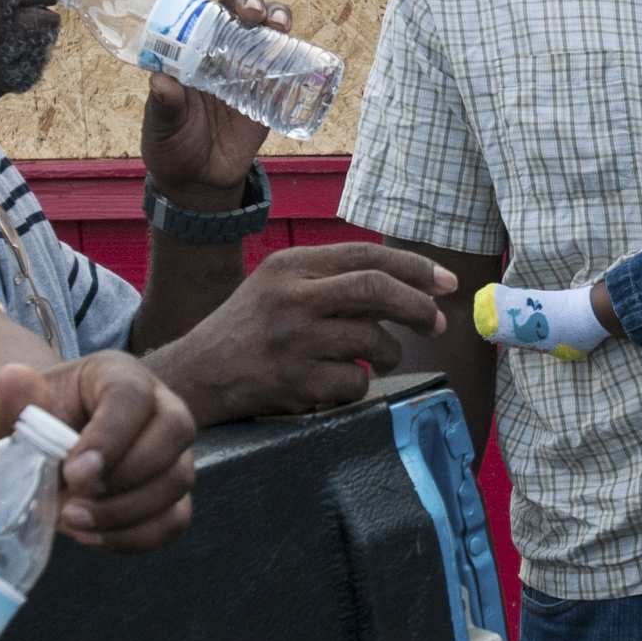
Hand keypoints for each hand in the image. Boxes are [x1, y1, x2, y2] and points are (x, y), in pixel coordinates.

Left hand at [0, 351, 198, 549]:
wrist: (47, 455)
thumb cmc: (37, 425)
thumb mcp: (16, 412)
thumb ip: (16, 401)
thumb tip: (12, 378)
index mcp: (120, 376)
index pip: (134, 396)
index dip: (110, 436)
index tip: (73, 473)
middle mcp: (161, 407)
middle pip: (175, 431)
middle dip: (125, 476)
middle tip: (74, 498)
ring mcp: (174, 453)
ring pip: (177, 481)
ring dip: (124, 512)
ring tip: (73, 520)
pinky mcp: (173, 495)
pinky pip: (173, 521)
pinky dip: (132, 537)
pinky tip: (90, 535)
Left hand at [140, 0, 287, 207]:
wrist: (201, 181)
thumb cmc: (172, 147)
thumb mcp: (162, 127)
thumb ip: (164, 106)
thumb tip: (161, 82)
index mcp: (182, 50)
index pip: (187, 7)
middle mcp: (214, 49)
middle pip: (231, 8)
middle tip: (249, 12)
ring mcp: (243, 65)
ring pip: (262, 26)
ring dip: (273, 13)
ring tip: (276, 23)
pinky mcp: (267, 87)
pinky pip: (284, 59)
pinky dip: (292, 45)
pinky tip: (291, 41)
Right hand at [145, 242, 455, 423]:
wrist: (195, 376)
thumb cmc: (248, 331)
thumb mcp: (278, 287)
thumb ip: (331, 279)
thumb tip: (408, 283)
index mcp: (290, 266)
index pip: (365, 255)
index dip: (414, 267)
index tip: (446, 282)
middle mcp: (290, 297)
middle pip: (374, 290)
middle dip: (417, 305)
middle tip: (437, 321)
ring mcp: (291, 341)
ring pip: (372, 341)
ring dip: (389, 353)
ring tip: (380, 357)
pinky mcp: (294, 382)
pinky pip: (354, 383)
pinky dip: (359, 385)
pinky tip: (338, 384)